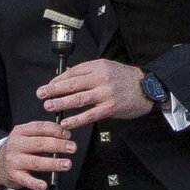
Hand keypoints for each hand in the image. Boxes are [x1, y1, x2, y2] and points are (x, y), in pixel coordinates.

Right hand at [0, 119, 80, 189]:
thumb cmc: (19, 148)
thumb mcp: (26, 136)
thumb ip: (43, 134)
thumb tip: (65, 135)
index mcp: (21, 131)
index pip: (40, 128)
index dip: (56, 131)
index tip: (68, 135)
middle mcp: (16, 145)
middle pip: (40, 144)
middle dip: (58, 145)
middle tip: (72, 148)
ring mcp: (14, 160)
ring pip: (36, 162)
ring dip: (53, 163)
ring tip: (67, 164)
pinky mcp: (13, 175)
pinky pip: (26, 180)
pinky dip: (35, 183)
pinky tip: (44, 185)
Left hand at [36, 57, 154, 126]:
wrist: (148, 88)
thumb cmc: (126, 79)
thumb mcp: (107, 68)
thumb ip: (87, 71)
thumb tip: (65, 74)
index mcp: (99, 66)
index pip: (73, 72)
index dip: (58, 79)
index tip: (48, 85)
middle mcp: (101, 78)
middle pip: (72, 84)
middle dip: (54, 89)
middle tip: (41, 94)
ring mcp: (106, 93)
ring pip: (78, 98)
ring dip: (61, 103)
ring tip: (48, 106)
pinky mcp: (110, 108)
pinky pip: (89, 115)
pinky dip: (76, 120)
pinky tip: (66, 122)